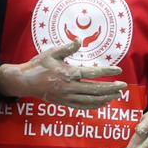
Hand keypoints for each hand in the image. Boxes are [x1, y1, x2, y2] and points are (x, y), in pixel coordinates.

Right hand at [0, 40, 126, 108]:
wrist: (24, 82)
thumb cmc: (39, 65)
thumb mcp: (52, 53)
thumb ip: (67, 48)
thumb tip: (80, 40)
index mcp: (67, 72)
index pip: (92, 72)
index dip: (107, 71)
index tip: (119, 71)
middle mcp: (69, 86)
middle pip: (95, 89)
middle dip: (111, 88)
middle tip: (123, 86)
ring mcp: (66, 96)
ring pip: (90, 100)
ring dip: (105, 98)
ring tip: (117, 95)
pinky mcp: (64, 103)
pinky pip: (82, 106)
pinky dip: (94, 106)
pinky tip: (103, 103)